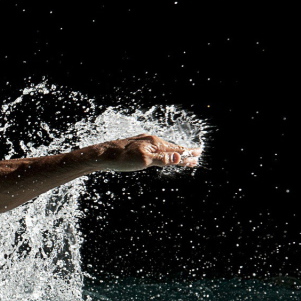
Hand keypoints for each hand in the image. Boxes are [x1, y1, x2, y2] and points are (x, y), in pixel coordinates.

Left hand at [84, 134, 201, 171]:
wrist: (101, 155)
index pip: (176, 149)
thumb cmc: (121, 159)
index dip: (188, 153)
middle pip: (171, 147)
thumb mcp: (144, 161)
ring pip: (162, 147)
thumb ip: (162, 159)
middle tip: (196, 156)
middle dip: (184, 152)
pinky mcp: (135, 146)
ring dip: (173, 152)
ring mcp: (142, 142)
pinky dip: (162, 152)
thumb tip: (179, 156)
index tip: (199, 154)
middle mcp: (150, 140)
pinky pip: (154, 148)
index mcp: (155, 143)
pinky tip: (160, 154)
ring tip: (181, 156)